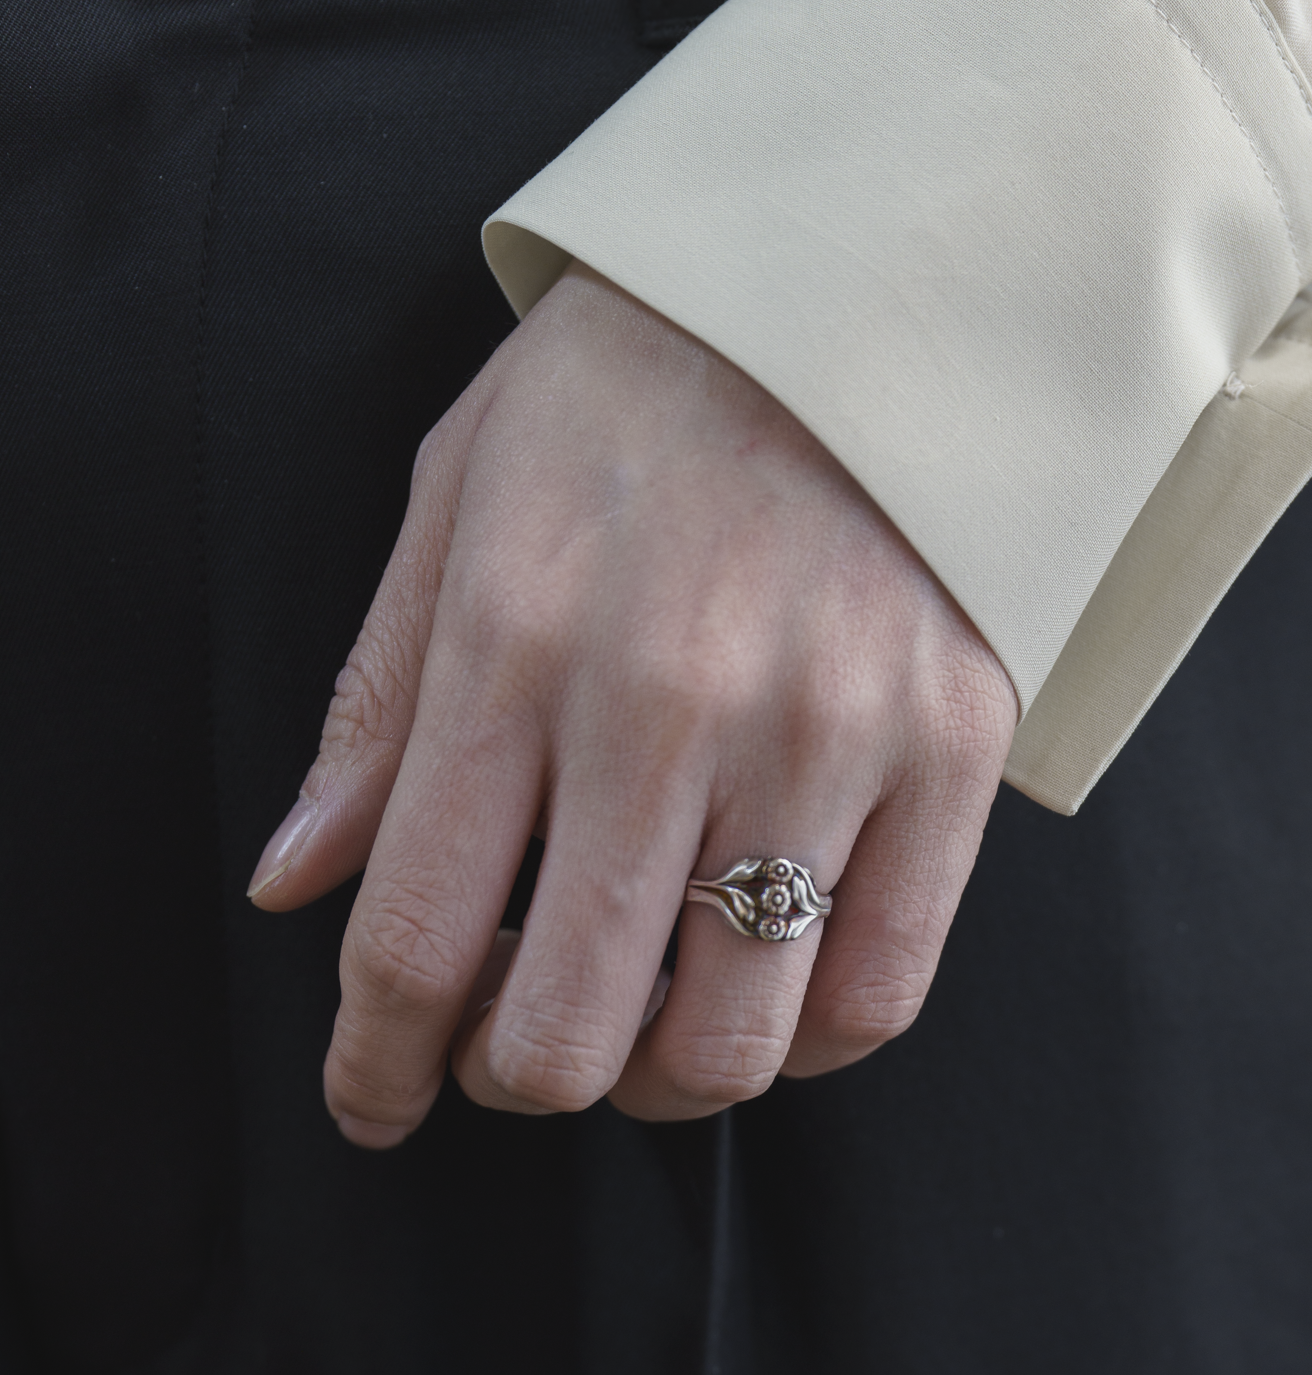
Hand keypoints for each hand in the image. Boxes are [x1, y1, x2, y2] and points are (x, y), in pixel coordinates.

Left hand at [247, 265, 1017, 1147]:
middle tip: (516, 1049)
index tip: (371, 1102)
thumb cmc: (639, 385)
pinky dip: (804, 1044)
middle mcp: (668, 703)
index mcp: (516, 635)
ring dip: (658, 1080)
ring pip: (731, 1042)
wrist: (869, 272)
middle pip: (570, 1029)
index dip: (378, 1062)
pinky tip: (764, 998)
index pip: (417, 935)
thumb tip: (297, 885)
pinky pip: (879, 992)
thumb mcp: (460, 498)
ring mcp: (827, 735)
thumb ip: (379, 708)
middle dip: (517, 1081)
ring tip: (643, 1026)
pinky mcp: (952, 749)